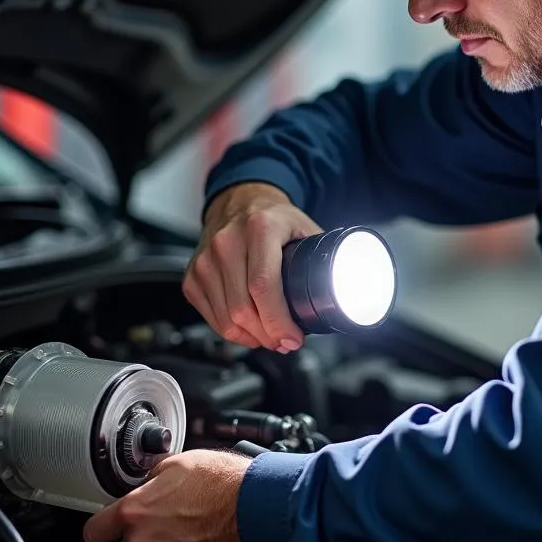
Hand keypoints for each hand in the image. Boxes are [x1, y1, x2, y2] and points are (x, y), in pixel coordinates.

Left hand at [82, 450, 254, 541]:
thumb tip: (148, 482)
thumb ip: (153, 477)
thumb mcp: (182, 462)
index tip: (108, 526)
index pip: (93, 533)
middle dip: (139, 539)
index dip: (101, 528)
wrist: (258, 509)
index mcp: (135, 513)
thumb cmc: (226, 483)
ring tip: (190, 530)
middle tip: (165, 521)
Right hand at [183, 182, 322, 350]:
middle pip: (243, 309)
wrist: (240, 200)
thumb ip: (325, 257)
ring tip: (271, 336)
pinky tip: (250, 330)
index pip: (263, 285)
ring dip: (252, 338)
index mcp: (260, 228)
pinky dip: (233, 332)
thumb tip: (348, 288)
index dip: (279, 321)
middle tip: (286, 341)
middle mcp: (227, 242)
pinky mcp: (193, 276)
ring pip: (226, 320)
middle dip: (269, 335)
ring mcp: (206, 260)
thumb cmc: (274, 217)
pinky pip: (212, 319)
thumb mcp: (305, 228)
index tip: (293, 337)